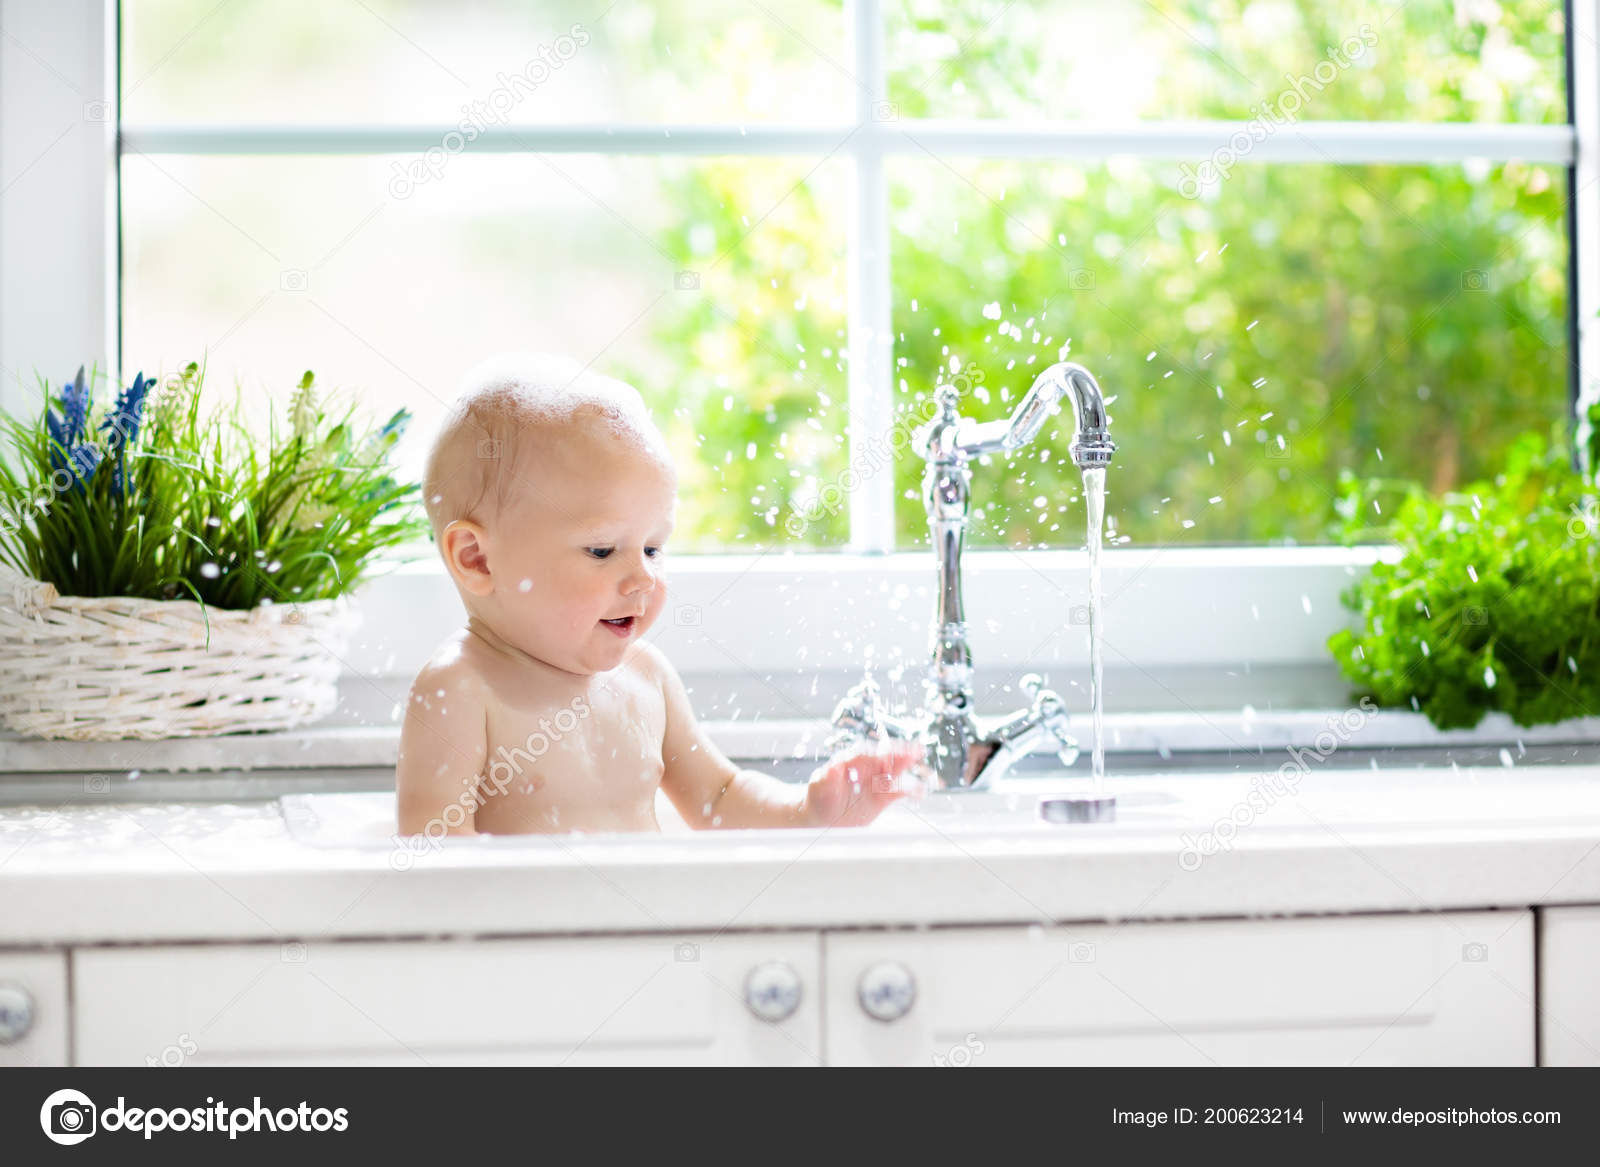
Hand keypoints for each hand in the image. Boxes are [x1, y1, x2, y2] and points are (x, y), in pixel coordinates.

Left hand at [802, 740, 928, 827]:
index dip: (876, 753)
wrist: (823, 814)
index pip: (865, 753)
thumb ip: (827, 777)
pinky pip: (899, 791)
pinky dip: (911, 791)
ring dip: (907, 765)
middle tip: (914, 749)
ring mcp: (876, 782)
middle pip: (885, 756)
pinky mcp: (883, 797)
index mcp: (850, 761)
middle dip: (900, 752)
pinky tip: (922, 791)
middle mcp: (866, 768)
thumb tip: (833, 766)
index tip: (885, 754)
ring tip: (921, 763)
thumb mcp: (819, 785)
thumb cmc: (819, 796)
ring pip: (895, 771)